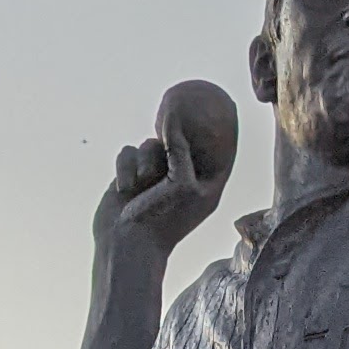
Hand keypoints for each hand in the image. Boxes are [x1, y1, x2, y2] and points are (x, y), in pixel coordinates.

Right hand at [94, 80, 237, 259]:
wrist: (126, 245)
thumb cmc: (162, 220)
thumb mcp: (183, 183)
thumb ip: (182, 149)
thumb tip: (175, 119)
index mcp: (204, 185)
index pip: (219, 151)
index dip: (223, 129)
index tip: (224, 103)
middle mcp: (182, 177)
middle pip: (182, 140)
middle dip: (174, 130)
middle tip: (173, 103)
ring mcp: (156, 176)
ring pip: (150, 143)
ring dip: (143, 161)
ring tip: (142, 187)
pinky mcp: (132, 175)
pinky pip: (128, 152)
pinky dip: (125, 167)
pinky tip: (124, 189)